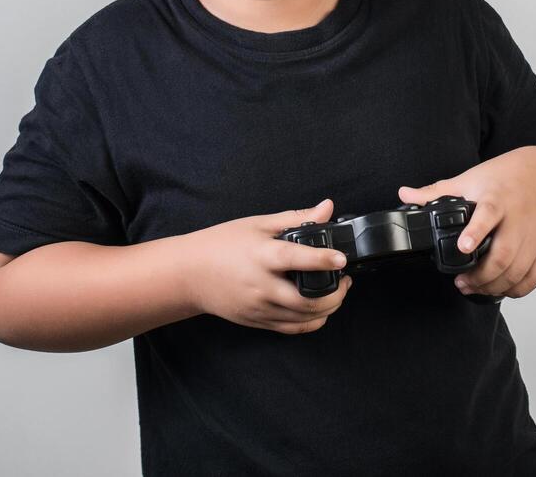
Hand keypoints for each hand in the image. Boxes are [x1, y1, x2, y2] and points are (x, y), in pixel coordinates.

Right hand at [186, 198, 352, 333]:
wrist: (189, 274)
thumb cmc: (222, 244)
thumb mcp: (257, 224)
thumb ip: (295, 218)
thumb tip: (326, 208)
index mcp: (261, 255)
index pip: (294, 258)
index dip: (321, 259)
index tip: (341, 259)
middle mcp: (260, 285)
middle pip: (305, 299)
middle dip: (335, 294)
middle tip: (346, 280)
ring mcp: (259, 307)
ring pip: (302, 318)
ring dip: (329, 308)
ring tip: (338, 292)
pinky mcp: (257, 321)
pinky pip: (292, 329)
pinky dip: (312, 322)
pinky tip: (321, 310)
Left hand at [398, 146, 535, 299]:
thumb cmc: (508, 177)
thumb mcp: (471, 178)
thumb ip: (437, 191)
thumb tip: (404, 194)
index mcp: (498, 198)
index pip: (489, 214)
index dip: (476, 231)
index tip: (464, 246)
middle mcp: (519, 219)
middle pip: (504, 254)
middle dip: (481, 275)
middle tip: (461, 282)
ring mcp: (535, 236)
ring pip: (518, 271)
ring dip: (494, 286)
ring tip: (474, 288)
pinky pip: (534, 277)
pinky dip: (517, 289)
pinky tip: (501, 289)